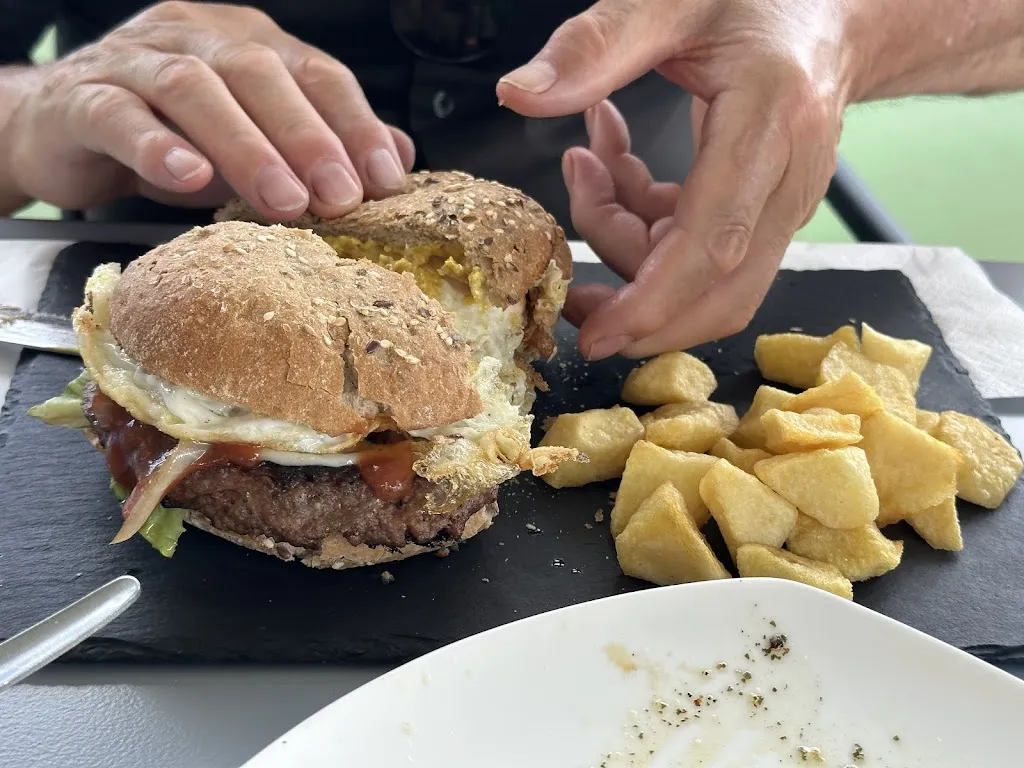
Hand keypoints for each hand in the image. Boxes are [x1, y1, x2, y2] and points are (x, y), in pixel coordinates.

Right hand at [3, 1, 413, 218]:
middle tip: (340, 198)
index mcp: (246, 43)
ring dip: (246, 147)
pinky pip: (118, 114)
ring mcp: (134, 62)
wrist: (58, 130)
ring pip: (194, 88)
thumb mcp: (256, 139)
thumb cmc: (168, 135)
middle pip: (260, 73)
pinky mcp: (81, 99)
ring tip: (283, 201)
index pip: (315, 72)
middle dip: (308, 138)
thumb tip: (398, 155)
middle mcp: (194, 39)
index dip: (354, 124)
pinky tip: (189, 177)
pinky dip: (157, 146)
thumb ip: (322, 142)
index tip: (385, 180)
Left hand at [497, 0, 849, 359]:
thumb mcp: (670, 1)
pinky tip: (615, 168)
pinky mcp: (766, 212)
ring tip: (584, 170)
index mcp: (771, 121)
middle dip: (640, 311)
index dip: (652, 301)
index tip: (597, 333)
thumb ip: (594, 46)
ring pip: (706, 278)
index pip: (714, 244)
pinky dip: (647, 226)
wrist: (828, 11)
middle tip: (570, 295)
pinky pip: (702, 250)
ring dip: (632, 250)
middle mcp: (788, 178)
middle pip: (721, 290)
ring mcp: (783, 202)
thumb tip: (519, 94)